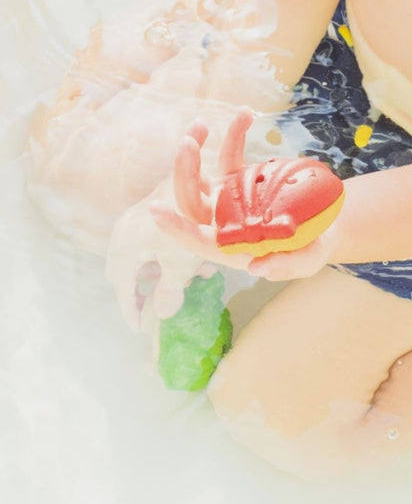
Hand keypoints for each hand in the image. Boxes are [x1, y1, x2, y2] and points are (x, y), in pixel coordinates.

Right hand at [105, 179, 217, 358]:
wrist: (197, 176)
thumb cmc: (190, 224)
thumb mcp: (182, 263)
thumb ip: (170, 291)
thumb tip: (161, 315)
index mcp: (125, 249)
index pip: (122, 288)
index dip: (131, 310)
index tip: (139, 328)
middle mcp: (123, 231)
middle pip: (125, 271)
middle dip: (143, 290)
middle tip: (154, 306)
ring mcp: (134, 218)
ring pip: (140, 254)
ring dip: (158, 270)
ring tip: (184, 281)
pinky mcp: (150, 207)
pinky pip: (148, 240)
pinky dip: (162, 254)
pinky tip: (187, 258)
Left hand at [150, 109, 341, 281]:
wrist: (323, 221)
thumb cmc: (313, 247)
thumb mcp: (308, 260)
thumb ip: (286, 266)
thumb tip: (258, 268)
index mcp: (232, 245)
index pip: (198, 239)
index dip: (176, 228)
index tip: (156, 210)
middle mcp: (222, 222)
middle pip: (191, 200)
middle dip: (184, 173)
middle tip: (188, 144)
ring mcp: (228, 198)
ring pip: (200, 176)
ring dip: (195, 150)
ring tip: (200, 125)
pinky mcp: (240, 179)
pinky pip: (231, 154)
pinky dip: (234, 134)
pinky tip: (244, 115)